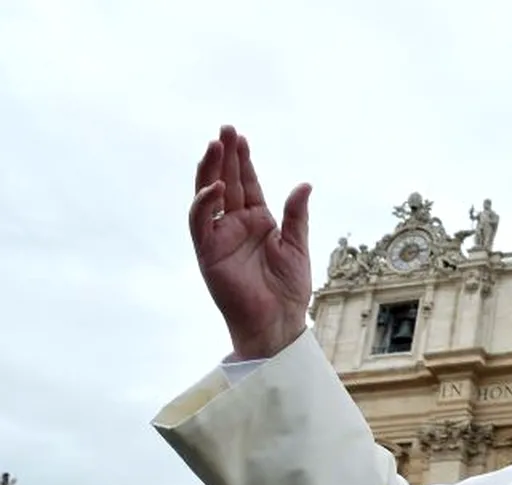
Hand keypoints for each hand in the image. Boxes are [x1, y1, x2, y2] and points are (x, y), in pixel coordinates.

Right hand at [189, 125, 312, 360]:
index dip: (244, 161)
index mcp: (258, 221)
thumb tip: (304, 184)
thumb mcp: (297, 246)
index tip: (242, 138)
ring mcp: (220, 237)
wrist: (278, 320)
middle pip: (226, 182)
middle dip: (225, 156)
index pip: (248, 184)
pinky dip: (205, 203)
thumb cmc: (288, 289)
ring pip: (208, 196)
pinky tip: (217, 186)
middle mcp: (236, 225)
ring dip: (209, 170)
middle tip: (225, 129)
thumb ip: (296, 215)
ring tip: (215, 145)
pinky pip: (201, 222)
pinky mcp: (208, 252)